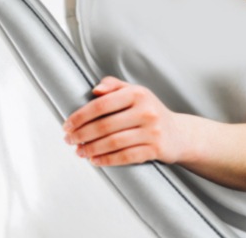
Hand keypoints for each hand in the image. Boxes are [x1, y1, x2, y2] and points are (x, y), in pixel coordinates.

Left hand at [63, 76, 184, 166]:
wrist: (178, 133)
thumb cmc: (150, 111)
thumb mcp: (136, 92)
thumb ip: (114, 86)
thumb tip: (95, 90)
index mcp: (138, 93)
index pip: (102, 104)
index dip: (81, 115)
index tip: (67, 124)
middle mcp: (146, 111)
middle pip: (105, 125)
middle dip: (82, 134)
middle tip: (69, 139)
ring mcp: (152, 131)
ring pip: (113, 142)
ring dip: (91, 149)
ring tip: (79, 151)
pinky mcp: (155, 150)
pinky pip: (125, 157)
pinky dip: (107, 160)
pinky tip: (95, 160)